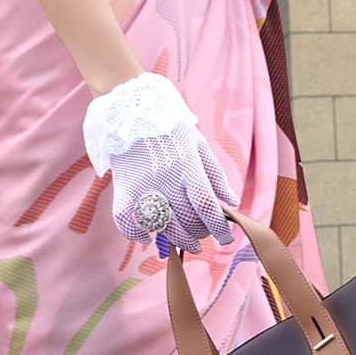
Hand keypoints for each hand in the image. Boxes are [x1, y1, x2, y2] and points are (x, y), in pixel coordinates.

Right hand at [82, 71, 237, 253]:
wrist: (129, 112)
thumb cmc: (170, 129)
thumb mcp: (198, 144)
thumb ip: (216, 175)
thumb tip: (232, 203)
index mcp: (188, 165)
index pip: (206, 205)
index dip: (219, 227)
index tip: (226, 238)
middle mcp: (166, 177)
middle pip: (187, 220)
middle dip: (201, 234)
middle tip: (204, 237)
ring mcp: (142, 184)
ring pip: (163, 226)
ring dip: (178, 240)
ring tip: (187, 242)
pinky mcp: (123, 188)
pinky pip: (127, 221)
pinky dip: (137, 234)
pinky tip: (149, 237)